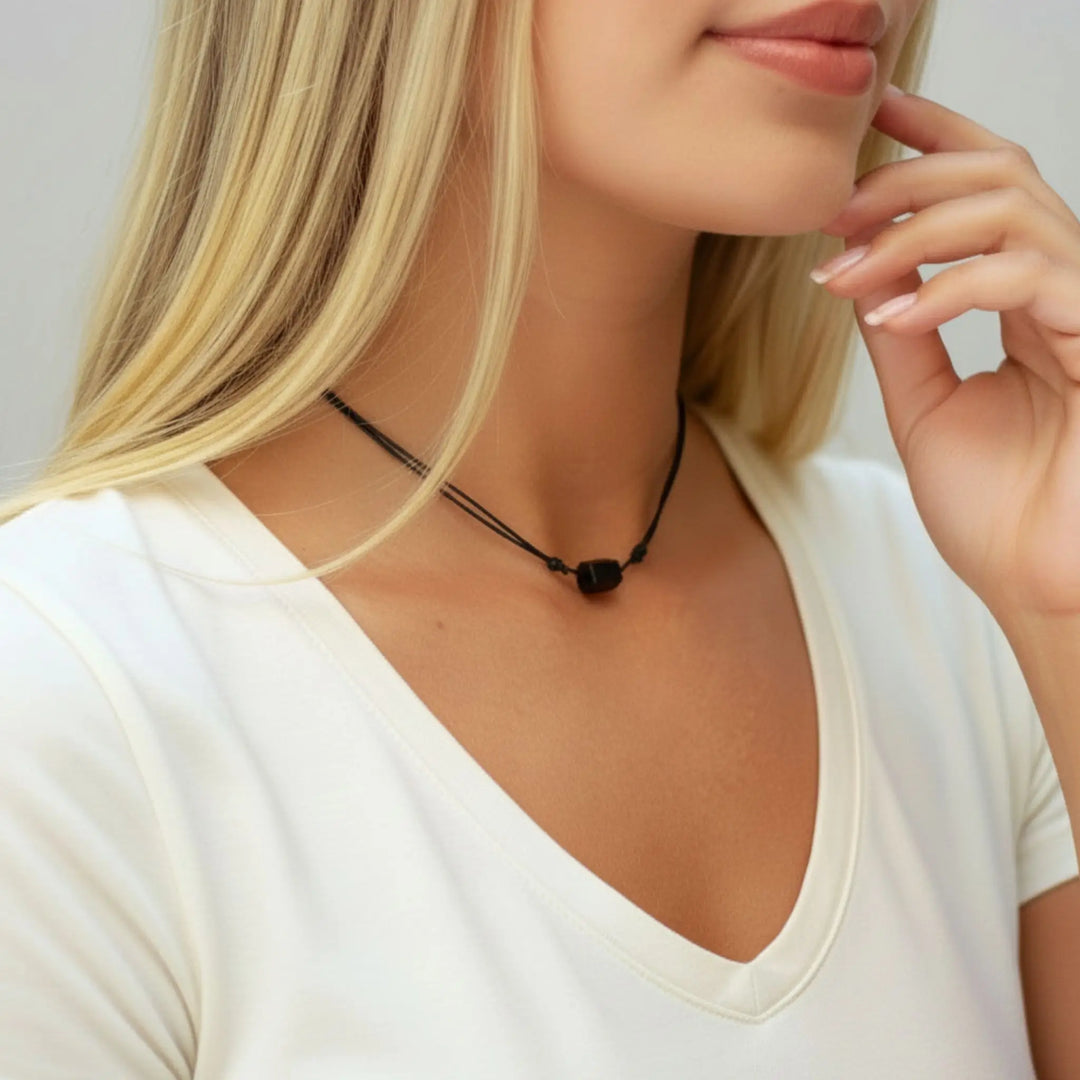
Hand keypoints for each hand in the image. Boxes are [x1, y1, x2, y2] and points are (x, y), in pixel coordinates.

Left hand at [811, 84, 1079, 621]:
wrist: (1038, 587)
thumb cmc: (996, 510)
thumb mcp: (926, 406)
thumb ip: (903, 332)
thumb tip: (863, 268)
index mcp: (1027, 302)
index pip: (991, 191)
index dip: (937, 141)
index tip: (873, 118)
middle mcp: (1065, 292)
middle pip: (1000, 177)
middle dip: (906, 181)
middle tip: (835, 211)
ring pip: (1014, 210)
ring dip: (915, 230)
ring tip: (849, 271)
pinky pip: (1033, 275)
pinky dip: (952, 286)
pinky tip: (895, 319)